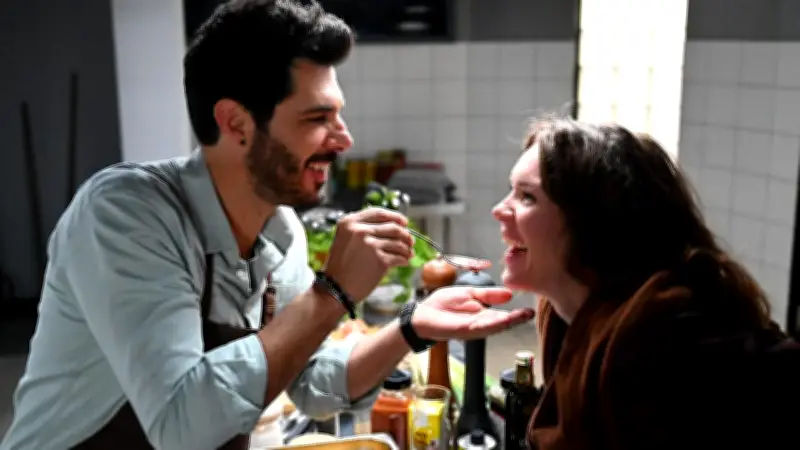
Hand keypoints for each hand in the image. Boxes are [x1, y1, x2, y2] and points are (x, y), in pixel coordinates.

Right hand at [323, 207, 413, 301]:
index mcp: (349, 222)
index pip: (379, 213)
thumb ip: (362, 230)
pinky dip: (404, 259)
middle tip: (410, 241)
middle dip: (405, 234)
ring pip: (398, 242)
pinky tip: (404, 262)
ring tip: (409, 253)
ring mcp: (371, 244)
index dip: (395, 217)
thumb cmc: (340, 267)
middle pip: (392, 227)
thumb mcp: (344, 240)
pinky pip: (398, 257)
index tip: (404, 222)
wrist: (335, 289)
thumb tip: (391, 227)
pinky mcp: (380, 260)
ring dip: (407, 248)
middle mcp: (360, 230)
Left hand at [411, 287, 534, 340]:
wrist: (423, 314)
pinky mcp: (463, 330)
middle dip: (516, 319)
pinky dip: (491, 324)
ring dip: (507, 322)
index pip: (503, 315)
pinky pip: (480, 327)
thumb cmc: (442, 305)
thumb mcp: (469, 293)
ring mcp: (473, 329)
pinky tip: (501, 319)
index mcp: (482, 314)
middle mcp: (480, 324)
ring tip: (521, 316)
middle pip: (502, 322)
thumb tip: (508, 294)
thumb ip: (488, 295)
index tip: (530, 310)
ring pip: (494, 326)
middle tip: (530, 314)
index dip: (516, 313)